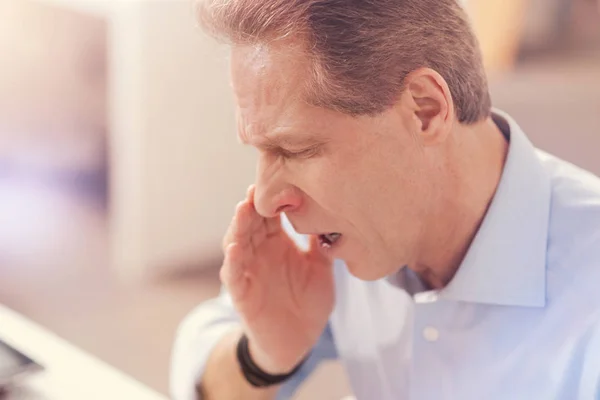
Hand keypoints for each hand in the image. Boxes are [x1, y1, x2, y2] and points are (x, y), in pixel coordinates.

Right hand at [221, 185, 334, 373]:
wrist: (297, 340)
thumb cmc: (308, 302)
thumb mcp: (320, 269)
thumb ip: (321, 244)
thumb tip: (334, 214)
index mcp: (277, 243)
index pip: (270, 214)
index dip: (272, 198)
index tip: (278, 178)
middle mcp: (259, 252)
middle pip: (251, 222)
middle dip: (252, 205)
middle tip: (257, 187)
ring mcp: (248, 271)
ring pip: (238, 242)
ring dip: (238, 226)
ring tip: (243, 209)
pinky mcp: (241, 293)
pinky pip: (233, 275)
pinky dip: (232, 262)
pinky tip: (234, 248)